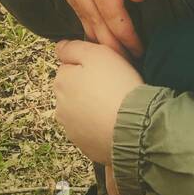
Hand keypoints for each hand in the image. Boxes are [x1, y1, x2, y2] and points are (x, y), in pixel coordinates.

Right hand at [39, 0, 145, 58]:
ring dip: (94, 35)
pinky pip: (70, 1)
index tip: (138, 49)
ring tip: (109, 54)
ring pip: (78, 12)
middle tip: (126, 62)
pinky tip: (88, 28)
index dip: (124, 33)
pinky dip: (82, 18)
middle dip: (109, 43)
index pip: (111, 10)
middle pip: (92, 18)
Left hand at [53, 39, 144, 164]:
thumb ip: (73, 48)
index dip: (89, 66)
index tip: (105, 69)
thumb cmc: (117, 85)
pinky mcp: (86, 146)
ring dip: (94, 107)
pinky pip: (93, 131)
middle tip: (113, 86)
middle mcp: (60, 108)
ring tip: (117, 105)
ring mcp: (72, 130)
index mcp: (61, 82)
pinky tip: (116, 121)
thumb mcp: (97, 53)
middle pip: (75, 90)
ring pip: (83, 111)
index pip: (70, 67)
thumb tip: (59, 47)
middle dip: (89, 88)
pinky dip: (101, 126)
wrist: (134, 125)